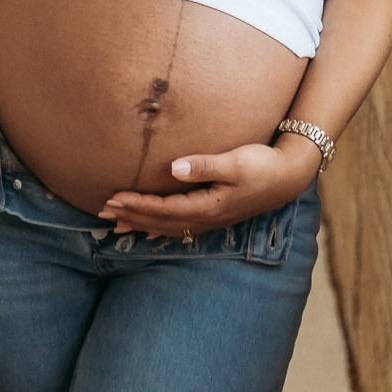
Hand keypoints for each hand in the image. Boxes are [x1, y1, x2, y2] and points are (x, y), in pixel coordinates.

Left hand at [98, 134, 321, 236]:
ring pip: (168, 227)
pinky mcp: (215, 215)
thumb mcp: (236, 162)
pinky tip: (150, 229)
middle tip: (103, 212)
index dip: (136, 205)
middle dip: (131, 216)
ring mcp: (211, 219)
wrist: (288, 176)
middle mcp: (206, 218)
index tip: (113, 198)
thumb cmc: (263, 165)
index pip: (163, 209)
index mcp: (208, 206)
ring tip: (117, 223)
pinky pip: (179, 226)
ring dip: (142, 223)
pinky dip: (159, 227)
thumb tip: (174, 168)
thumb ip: (205, 165)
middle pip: (161, 222)